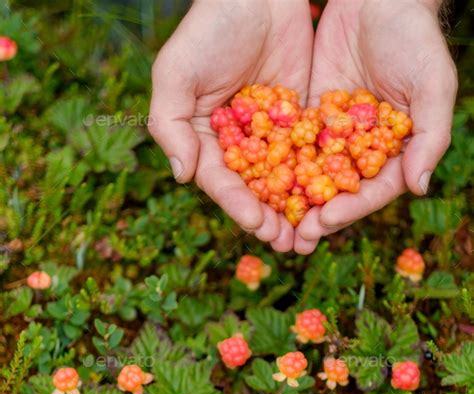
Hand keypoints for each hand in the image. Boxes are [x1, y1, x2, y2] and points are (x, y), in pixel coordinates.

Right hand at [149, 0, 313, 251]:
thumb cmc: (211, 26)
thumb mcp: (177, 72)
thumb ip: (170, 124)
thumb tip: (182, 176)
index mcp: (204, 139)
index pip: (220, 180)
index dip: (237, 204)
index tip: (256, 223)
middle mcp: (237, 145)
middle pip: (253, 190)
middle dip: (268, 218)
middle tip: (285, 242)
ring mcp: (270, 136)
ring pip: (282, 181)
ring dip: (293, 210)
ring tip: (306, 235)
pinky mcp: (300, 122)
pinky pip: (309, 155)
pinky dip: (317, 179)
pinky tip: (330, 200)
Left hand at [294, 0, 457, 254]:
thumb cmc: (414, 37)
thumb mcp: (433, 83)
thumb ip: (430, 135)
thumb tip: (420, 187)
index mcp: (394, 151)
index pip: (373, 190)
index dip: (350, 208)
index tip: (325, 221)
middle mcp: (362, 150)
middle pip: (339, 193)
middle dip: (317, 217)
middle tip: (294, 239)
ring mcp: (334, 136)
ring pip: (312, 177)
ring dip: (294, 204)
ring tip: (272, 225)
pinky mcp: (309, 118)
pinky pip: (291, 146)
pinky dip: (276, 167)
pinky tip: (257, 185)